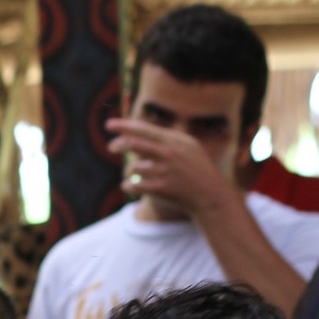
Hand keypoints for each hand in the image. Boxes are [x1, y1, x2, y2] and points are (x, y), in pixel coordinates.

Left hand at [107, 117, 239, 220]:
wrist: (209, 193)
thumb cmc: (195, 167)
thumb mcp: (186, 145)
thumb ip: (164, 136)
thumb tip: (138, 128)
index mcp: (173, 140)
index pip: (143, 130)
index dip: (123, 126)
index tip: (109, 125)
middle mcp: (168, 154)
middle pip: (133, 144)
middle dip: (118, 144)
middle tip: (111, 147)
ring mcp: (164, 172)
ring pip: (131, 168)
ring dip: (128, 171)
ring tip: (134, 174)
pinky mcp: (160, 189)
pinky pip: (133, 185)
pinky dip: (128, 185)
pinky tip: (131, 185)